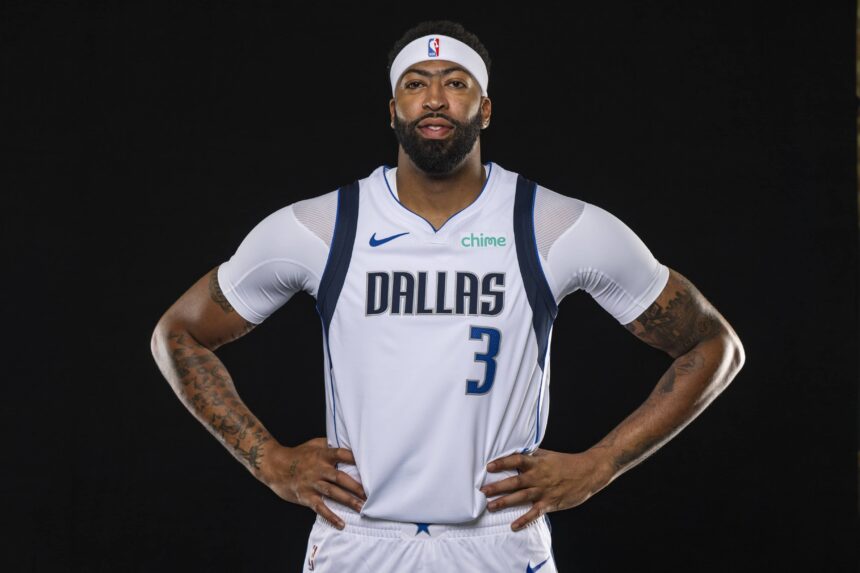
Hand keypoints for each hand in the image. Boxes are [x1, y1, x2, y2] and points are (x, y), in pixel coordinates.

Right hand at [261, 437, 365, 529]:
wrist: (274, 465)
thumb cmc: (298, 454)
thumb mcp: (314, 444)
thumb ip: (330, 445)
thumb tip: (348, 443)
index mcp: (322, 454)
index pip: (342, 454)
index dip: (355, 458)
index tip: (371, 465)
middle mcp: (318, 468)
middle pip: (341, 477)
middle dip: (357, 486)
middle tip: (372, 494)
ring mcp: (312, 483)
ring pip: (333, 492)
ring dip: (349, 501)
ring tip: (362, 508)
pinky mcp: (305, 496)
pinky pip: (320, 507)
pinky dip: (331, 516)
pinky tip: (341, 524)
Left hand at [480, 448, 612, 530]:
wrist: (588, 472)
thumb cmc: (566, 462)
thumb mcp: (547, 455)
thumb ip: (531, 455)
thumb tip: (515, 452)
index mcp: (537, 462)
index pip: (516, 460)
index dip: (502, 463)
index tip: (488, 466)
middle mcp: (538, 476)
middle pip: (514, 482)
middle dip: (497, 486)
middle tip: (482, 490)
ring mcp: (544, 490)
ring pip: (521, 497)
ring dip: (504, 502)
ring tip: (490, 506)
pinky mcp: (550, 503)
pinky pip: (535, 513)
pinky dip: (524, 519)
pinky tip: (513, 525)